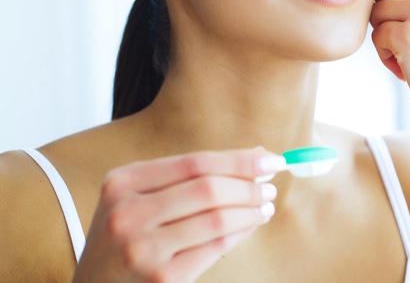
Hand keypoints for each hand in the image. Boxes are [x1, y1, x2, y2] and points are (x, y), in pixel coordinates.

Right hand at [73, 148, 284, 282]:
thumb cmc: (125, 240)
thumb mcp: (137, 200)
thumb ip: (188, 178)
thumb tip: (255, 156)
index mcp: (122, 182)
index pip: (195, 162)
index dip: (239, 159)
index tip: (270, 157)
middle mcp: (127, 213)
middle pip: (208, 188)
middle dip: (249, 184)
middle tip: (271, 184)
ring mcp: (141, 249)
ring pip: (217, 219)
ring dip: (250, 210)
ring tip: (266, 205)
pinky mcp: (160, 278)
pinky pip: (215, 248)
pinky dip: (240, 233)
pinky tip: (251, 225)